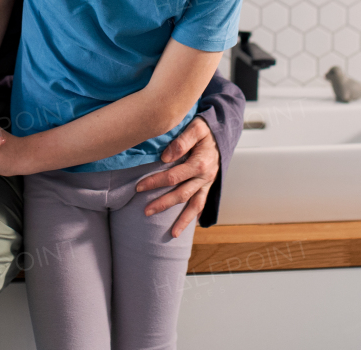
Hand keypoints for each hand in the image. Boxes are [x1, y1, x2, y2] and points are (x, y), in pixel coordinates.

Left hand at [136, 115, 218, 238]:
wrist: (222, 132)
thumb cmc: (206, 129)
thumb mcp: (196, 127)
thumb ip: (182, 141)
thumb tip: (165, 157)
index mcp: (200, 163)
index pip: (173, 176)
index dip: (155, 182)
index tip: (139, 187)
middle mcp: (205, 176)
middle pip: (181, 194)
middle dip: (163, 204)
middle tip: (145, 211)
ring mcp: (207, 183)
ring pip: (195, 205)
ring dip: (183, 220)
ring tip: (172, 234)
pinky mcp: (208, 185)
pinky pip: (202, 204)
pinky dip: (195, 216)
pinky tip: (187, 226)